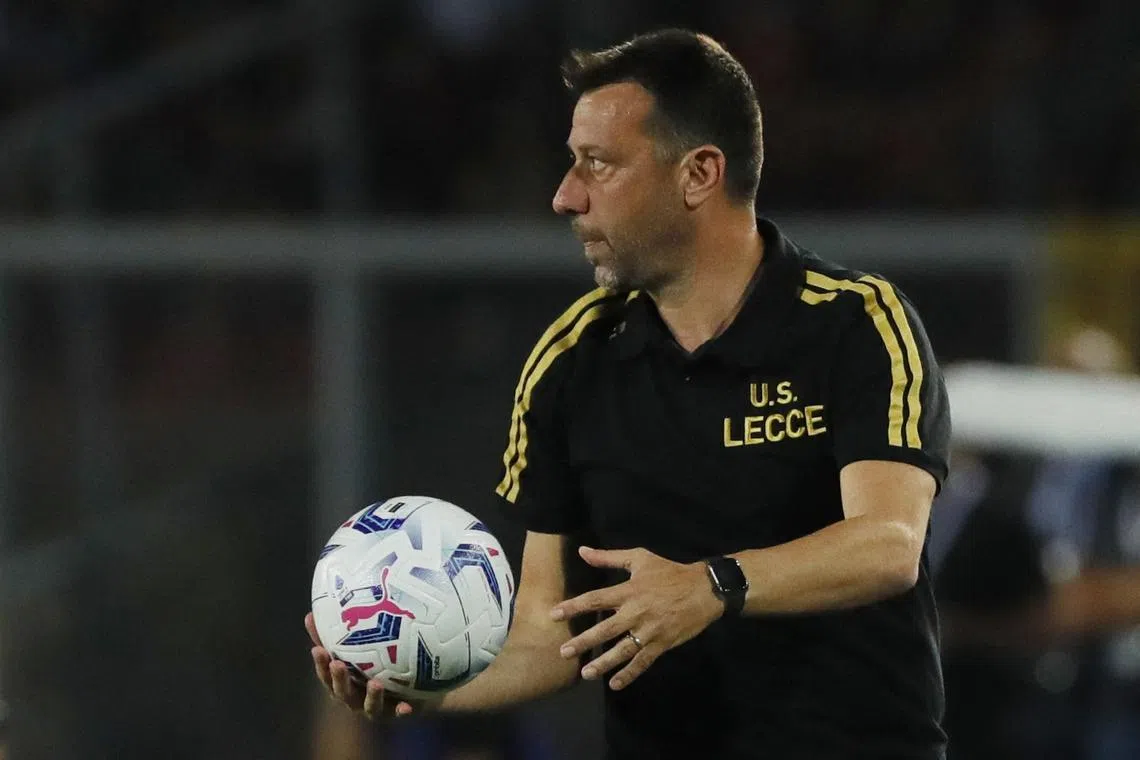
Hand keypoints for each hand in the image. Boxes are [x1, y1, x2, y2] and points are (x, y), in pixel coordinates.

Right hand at [305, 612, 422, 719]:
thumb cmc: (381, 661)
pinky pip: (400, 712)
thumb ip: (341, 632)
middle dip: (338, 680)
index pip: (326, 674)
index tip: (317, 649)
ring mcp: (376, 708)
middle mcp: (357, 698)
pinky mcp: (397, 712)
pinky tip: (405, 706)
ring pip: (369, 707)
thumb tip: (318, 607)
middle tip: (337, 664)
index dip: (320, 664)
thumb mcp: (363, 646)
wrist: (416, 687)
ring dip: (371, 696)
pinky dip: (401, 710)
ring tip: (374, 683)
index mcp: (345, 682)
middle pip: (343, 693)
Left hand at [550, 546, 723, 690]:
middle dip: (583, 641)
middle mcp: (636, 612)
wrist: (704, 589)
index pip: (595, 599)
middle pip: (604, 629)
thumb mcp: (640, 558)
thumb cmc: (669, 572)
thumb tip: (582, 551)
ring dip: (603, 663)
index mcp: (628, 591)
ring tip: (586, 673)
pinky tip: (615, 684)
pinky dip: (629, 674)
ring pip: (622, 650)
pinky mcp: (661, 644)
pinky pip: (643, 662)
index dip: (573, 607)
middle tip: (563, 652)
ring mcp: (649, 631)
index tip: (553, 614)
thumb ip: (609, 557)